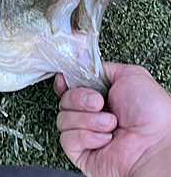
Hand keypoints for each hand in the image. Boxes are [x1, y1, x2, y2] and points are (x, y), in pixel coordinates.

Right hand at [54, 62, 170, 176]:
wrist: (157, 144)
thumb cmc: (153, 114)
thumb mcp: (131, 75)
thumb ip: (103, 68)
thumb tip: (84, 67)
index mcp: (99, 97)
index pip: (69, 88)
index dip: (64, 83)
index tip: (65, 80)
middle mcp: (90, 115)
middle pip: (63, 100)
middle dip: (79, 98)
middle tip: (99, 102)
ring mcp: (85, 134)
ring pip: (62, 119)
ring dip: (88, 120)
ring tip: (111, 124)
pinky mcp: (81, 152)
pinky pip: (67, 138)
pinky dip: (86, 136)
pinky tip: (105, 139)